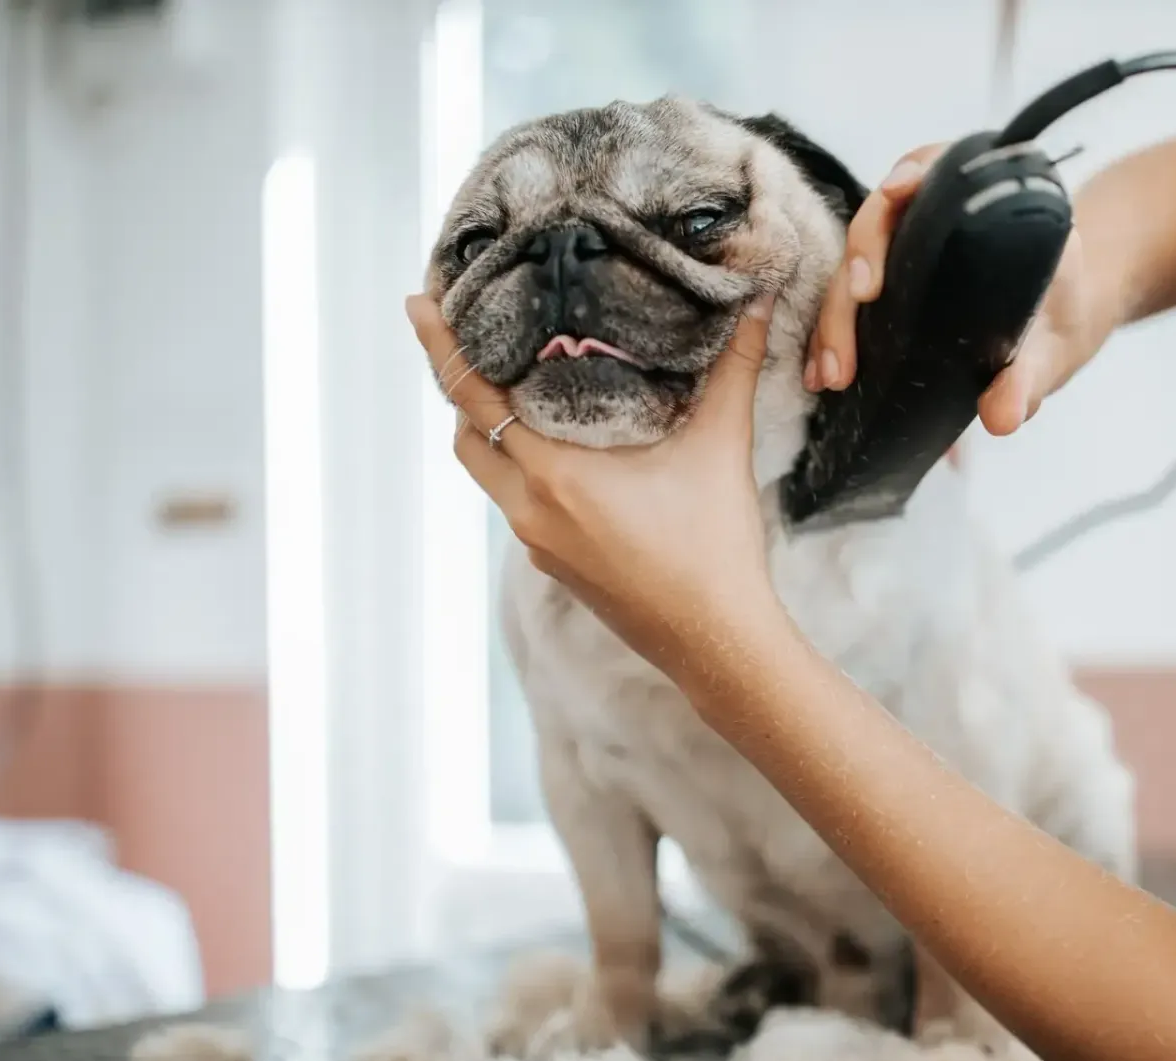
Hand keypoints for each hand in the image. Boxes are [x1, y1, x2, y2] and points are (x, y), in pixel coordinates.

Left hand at [409, 293, 787, 672]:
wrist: (718, 643)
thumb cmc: (715, 550)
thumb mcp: (722, 449)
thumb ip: (733, 370)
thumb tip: (757, 303)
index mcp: (554, 475)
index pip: (473, 396)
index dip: (441, 344)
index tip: (418, 301)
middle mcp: (531, 510)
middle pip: (466, 435)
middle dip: (460, 385)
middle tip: (467, 337)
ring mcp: (540, 544)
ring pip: (488, 474)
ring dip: (488, 430)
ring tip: (512, 389)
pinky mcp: (557, 567)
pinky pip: (517, 505)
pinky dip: (520, 467)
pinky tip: (559, 452)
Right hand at [805, 144, 1107, 436]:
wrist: (1056, 327)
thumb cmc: (1061, 319)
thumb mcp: (1055, 349)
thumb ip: (1032, 376)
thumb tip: (1003, 416)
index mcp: (989, 202)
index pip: (941, 167)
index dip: (911, 175)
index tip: (894, 197)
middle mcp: (939, 213)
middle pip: (883, 219)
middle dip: (857, 271)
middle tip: (853, 331)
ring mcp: (908, 245)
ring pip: (857, 261)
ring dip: (836, 316)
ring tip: (831, 374)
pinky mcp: (892, 277)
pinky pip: (853, 294)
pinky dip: (836, 331)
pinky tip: (822, 372)